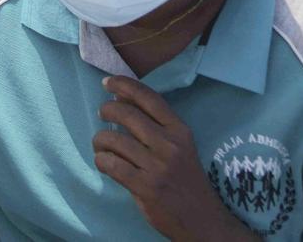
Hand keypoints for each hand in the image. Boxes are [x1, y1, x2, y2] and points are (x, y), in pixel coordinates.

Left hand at [94, 76, 251, 240]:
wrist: (202, 220)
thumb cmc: (186, 179)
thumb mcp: (179, 147)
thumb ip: (155, 125)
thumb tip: (121, 99)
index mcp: (180, 130)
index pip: (149, 97)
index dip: (124, 85)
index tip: (107, 82)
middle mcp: (169, 144)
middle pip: (126, 114)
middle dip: (107, 110)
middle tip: (102, 114)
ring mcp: (157, 166)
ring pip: (113, 139)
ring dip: (100, 140)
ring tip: (101, 145)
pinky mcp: (145, 187)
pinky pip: (111, 165)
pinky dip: (101, 161)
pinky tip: (104, 163)